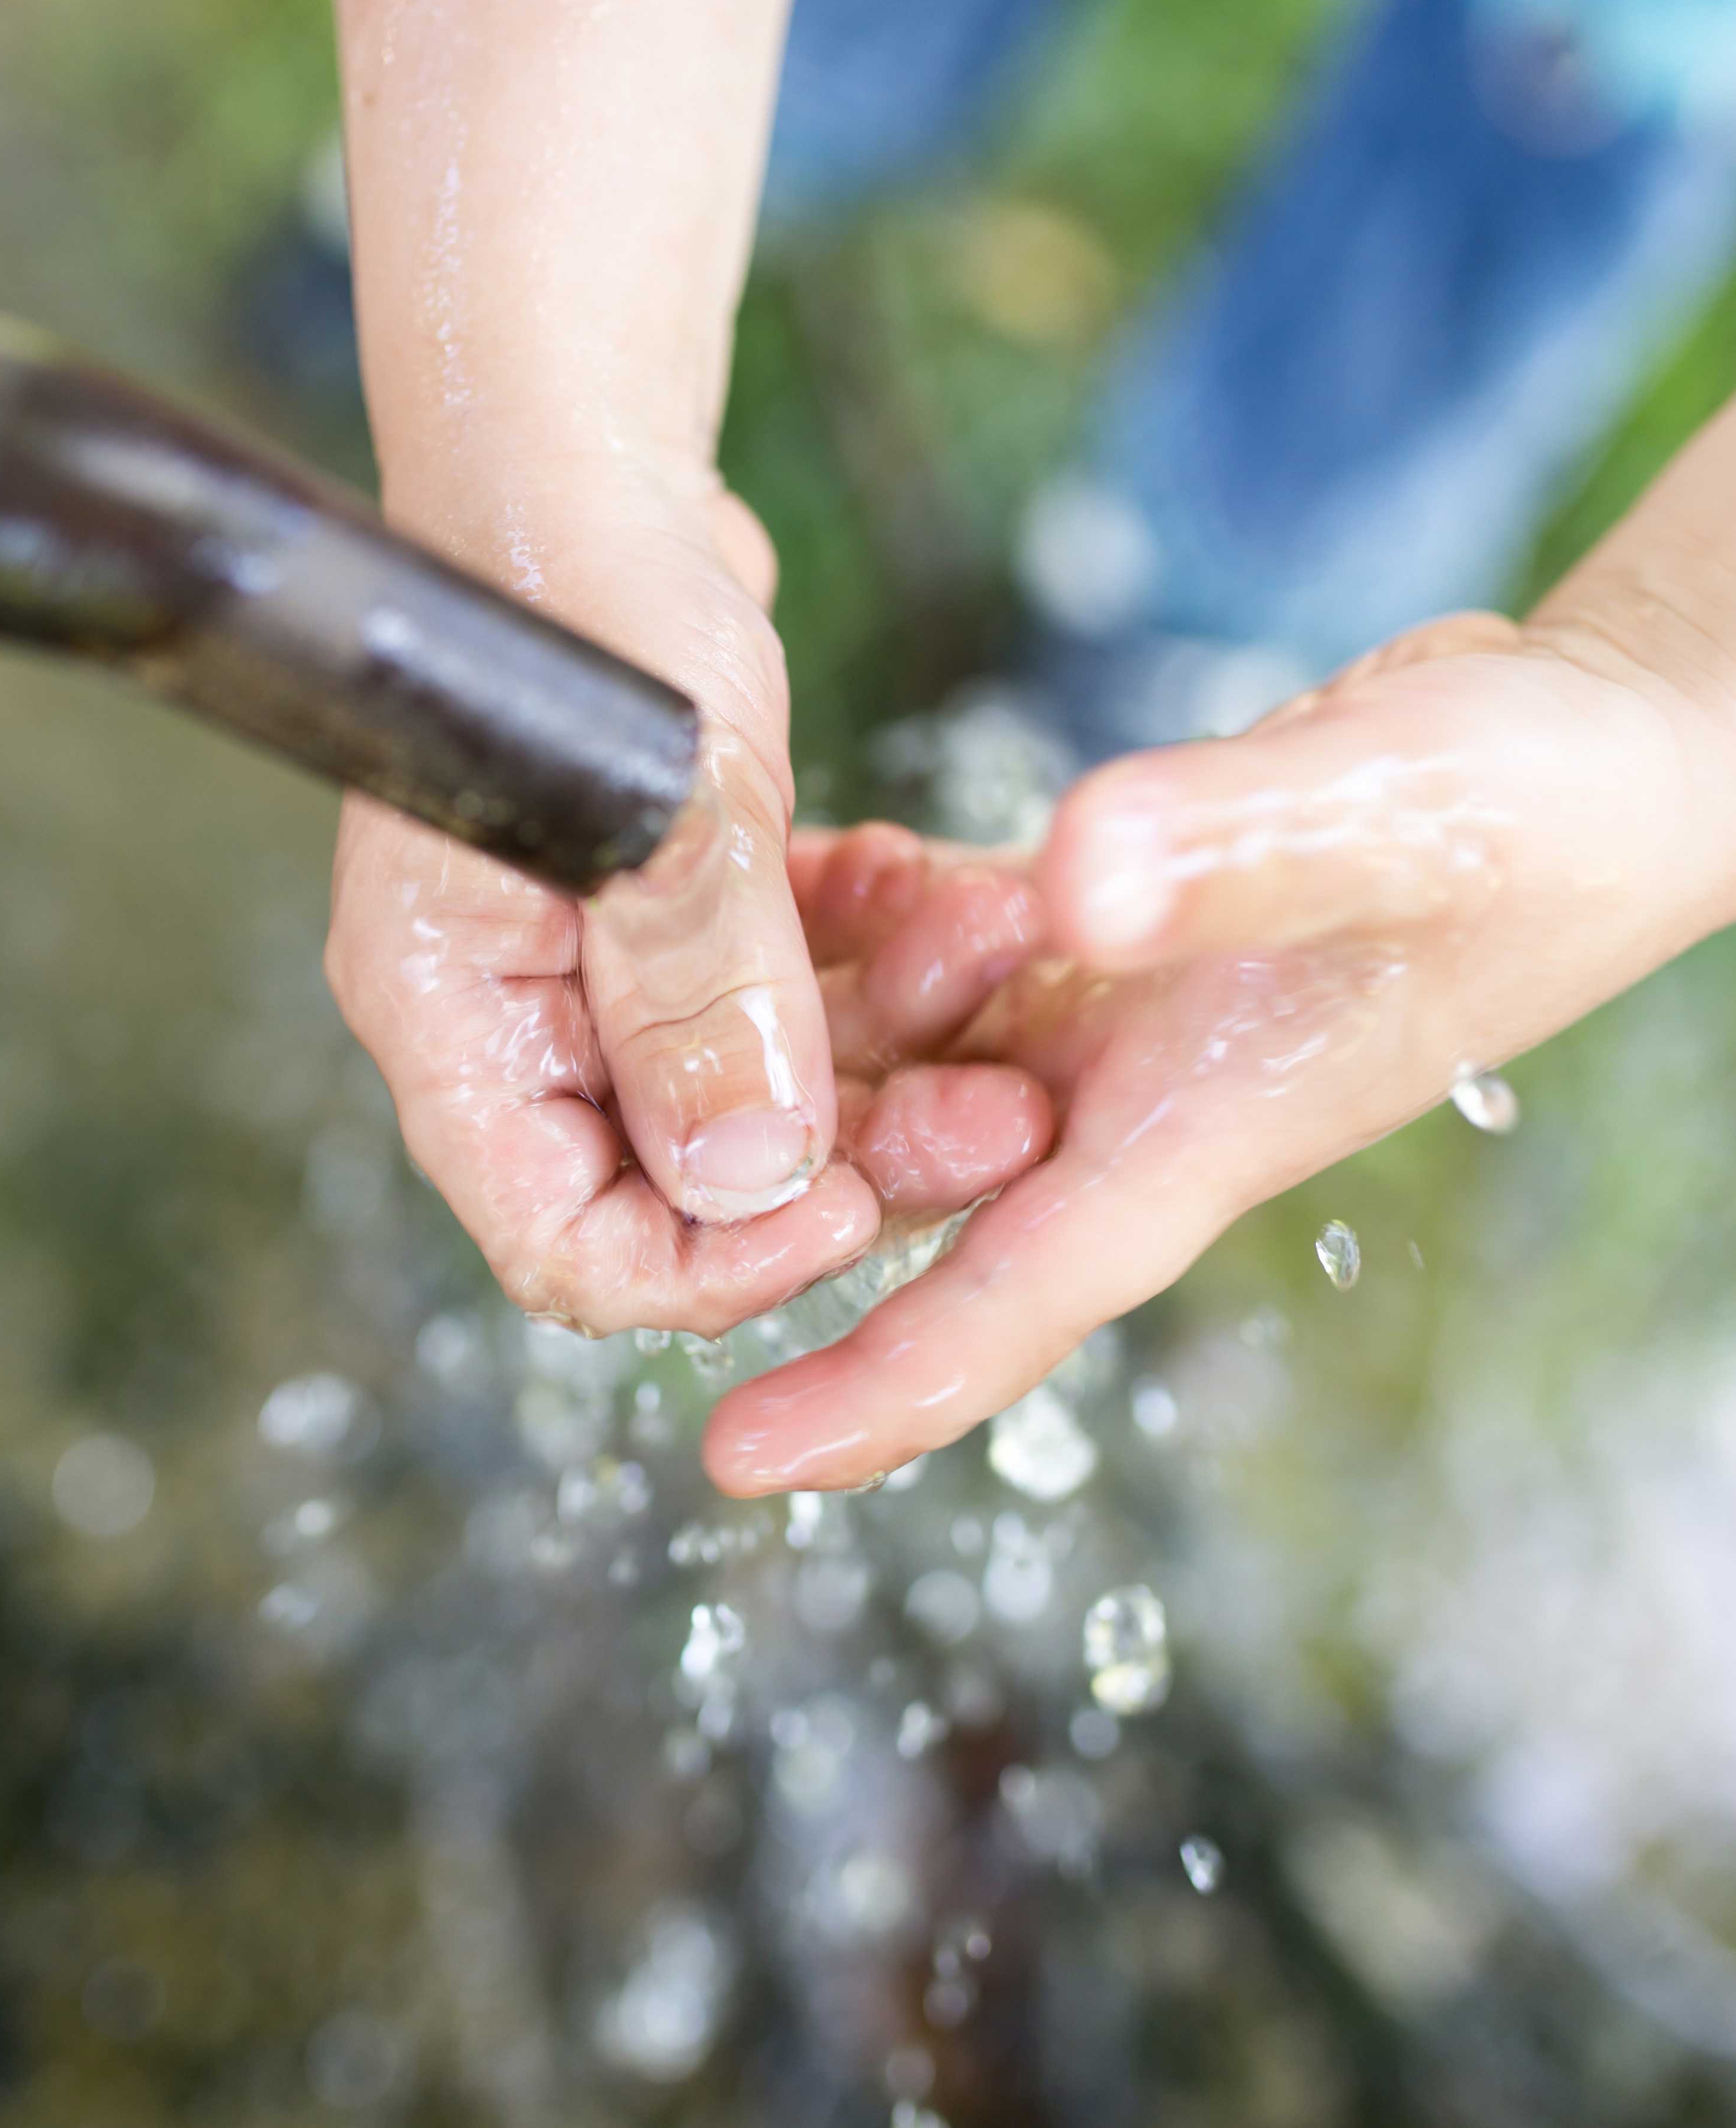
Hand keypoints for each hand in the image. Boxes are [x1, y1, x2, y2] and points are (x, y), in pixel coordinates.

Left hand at [703, 604, 1735, 1490]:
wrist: (1595, 759)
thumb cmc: (1532, 813)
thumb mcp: (1393, 818)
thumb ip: (1236, 849)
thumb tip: (1074, 886)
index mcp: (1185, 1131)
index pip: (1006, 1303)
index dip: (867, 1394)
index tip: (725, 1458)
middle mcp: (1126, 1099)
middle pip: (910, 1194)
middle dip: (773, 1187)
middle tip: (622, 1138)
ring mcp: (1113, 1017)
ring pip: (905, 1062)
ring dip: (808, 1026)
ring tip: (704, 950)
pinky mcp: (1113, 929)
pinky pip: (950, 949)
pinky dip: (875, 920)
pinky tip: (812, 866)